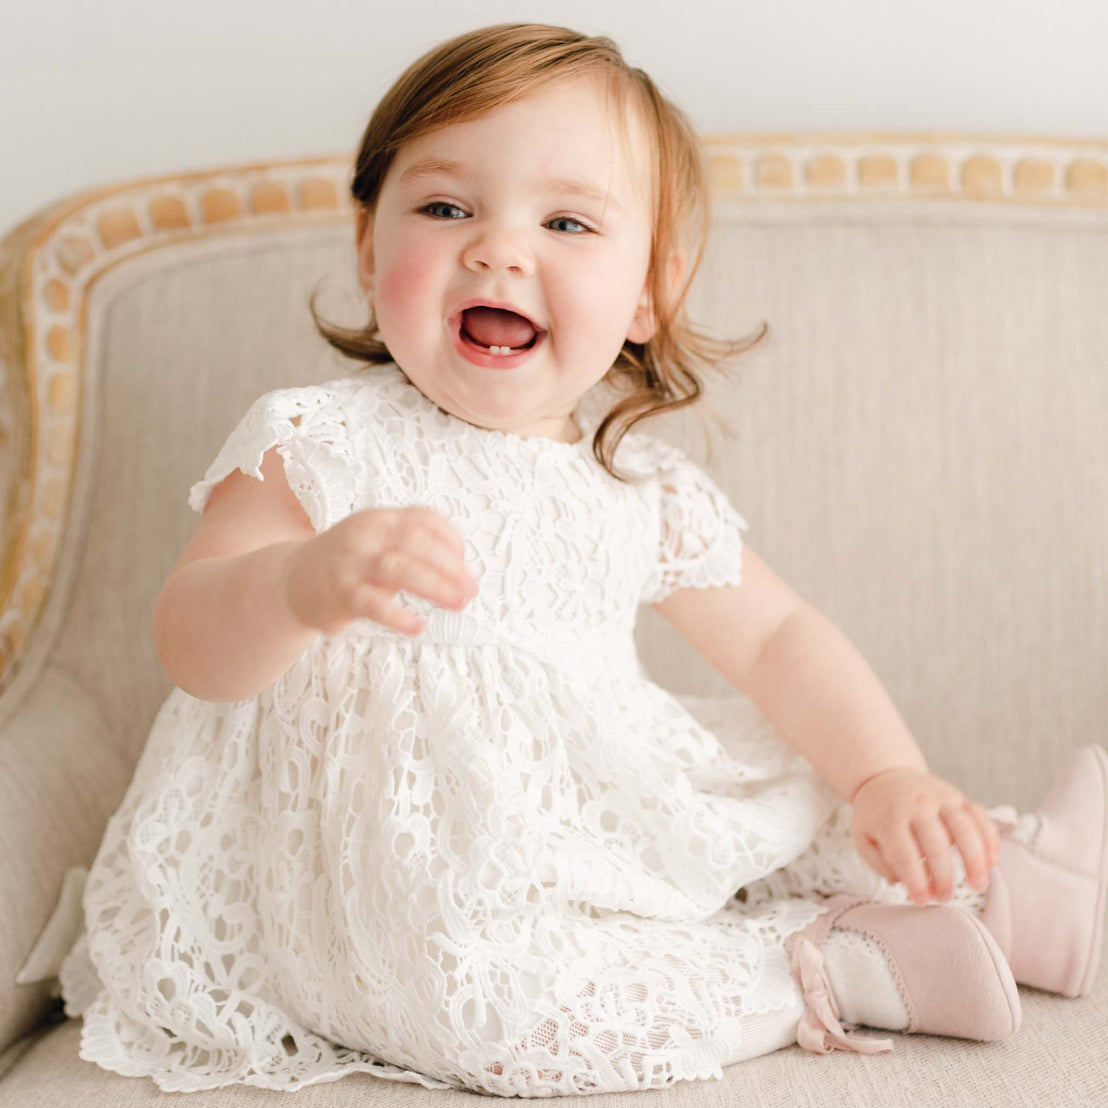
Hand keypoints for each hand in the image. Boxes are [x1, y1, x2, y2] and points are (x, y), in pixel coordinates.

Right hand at [283, 507, 477, 636]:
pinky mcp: (340, 593)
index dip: (453, 541)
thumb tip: (463, 578)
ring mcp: (352, 563)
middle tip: (469, 592)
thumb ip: (416, 551)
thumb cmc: (350, 564)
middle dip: (450, 567)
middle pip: (417, 543)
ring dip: (434, 586)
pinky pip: (372, 604)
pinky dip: (398, 615)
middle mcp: (367, 535)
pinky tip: (417, 626)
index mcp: (382, 519)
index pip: (427, 519)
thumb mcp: (380, 543)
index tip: (465, 565)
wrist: (292, 580)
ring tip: (457, 603)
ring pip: (399, 568)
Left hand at [849, 767, 1001, 904]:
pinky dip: (989, 838)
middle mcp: (916, 805)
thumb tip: (905, 882)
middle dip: (943, 876)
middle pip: (936, 844)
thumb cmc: (876, 814)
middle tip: (944, 898)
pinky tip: (992, 861)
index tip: (922, 900)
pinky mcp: (957, 795)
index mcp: (890, 817)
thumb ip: (880, 862)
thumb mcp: (863, 836)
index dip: (916, 881)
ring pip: (964, 828)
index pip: (905, 854)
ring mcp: (939, 797)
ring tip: (978, 885)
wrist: (885, 775)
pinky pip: (979, 815)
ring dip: (975, 860)